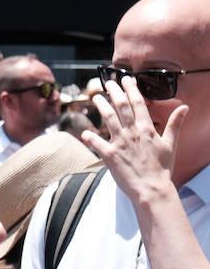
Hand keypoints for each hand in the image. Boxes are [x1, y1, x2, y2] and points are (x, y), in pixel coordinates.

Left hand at [84, 75, 183, 204]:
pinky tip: (84, 131)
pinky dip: (89, 136)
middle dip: (114, 92)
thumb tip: (184, 107)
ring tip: (95, 97)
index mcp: (147, 129)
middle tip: (108, 82)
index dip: (131, 89)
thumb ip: (174, 124)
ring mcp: (120, 143)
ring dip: (101, 106)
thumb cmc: (162, 168)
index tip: (125, 79)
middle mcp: (132, 133)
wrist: (152, 189)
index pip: (138, 103)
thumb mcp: (170, 144)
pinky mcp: (109, 155)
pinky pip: (95, 142)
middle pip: (121, 106)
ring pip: (108, 119)